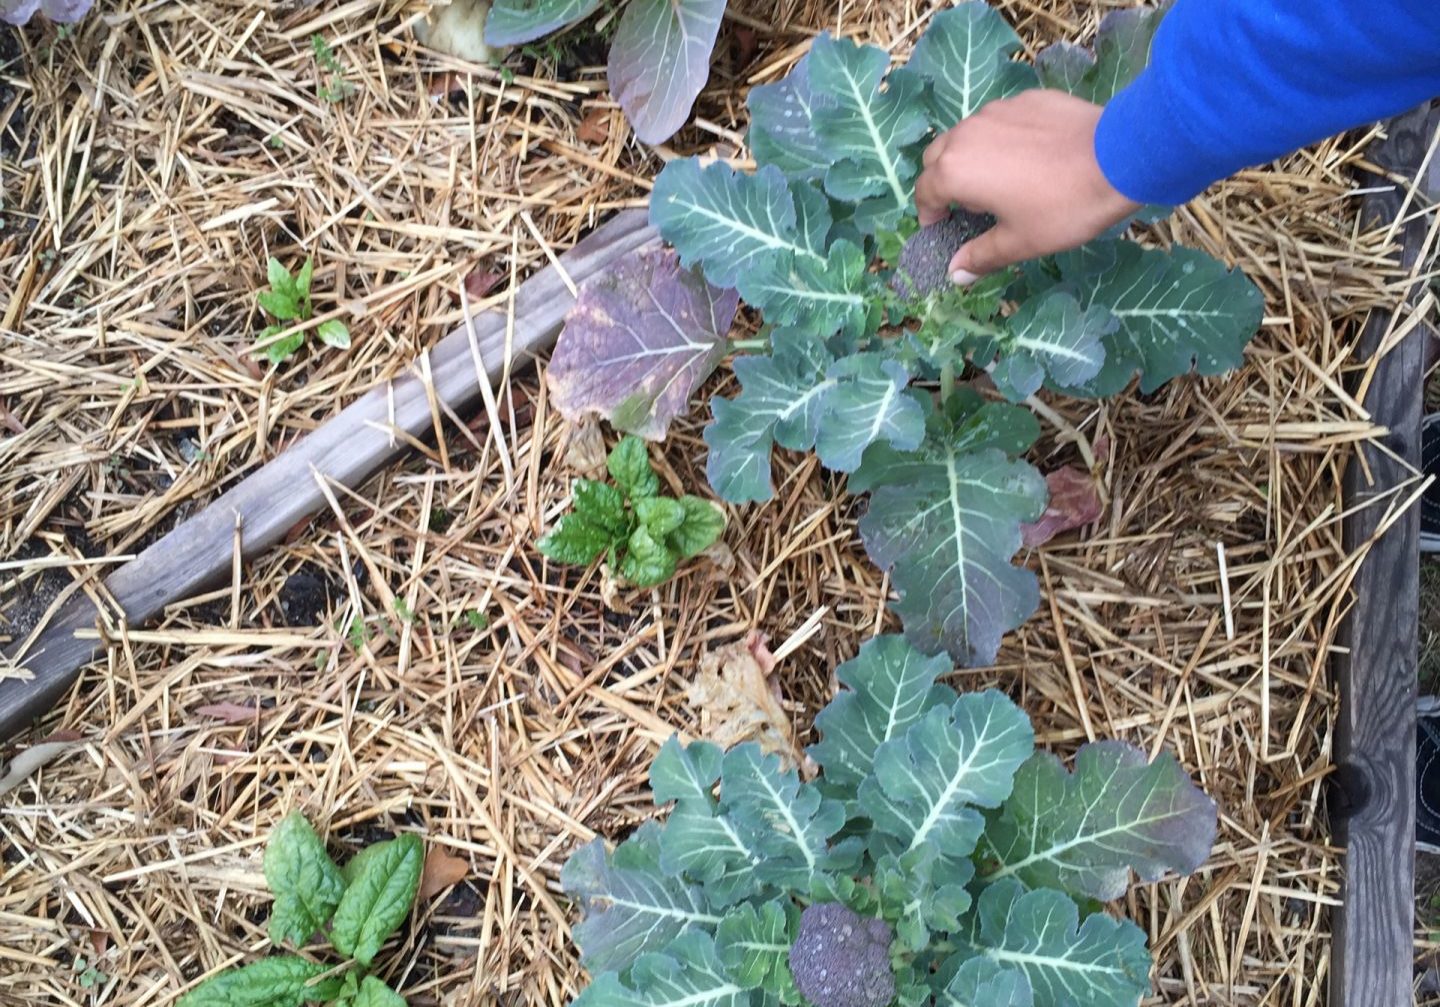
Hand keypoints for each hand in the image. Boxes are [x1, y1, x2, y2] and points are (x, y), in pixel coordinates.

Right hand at [914, 90, 1140, 283]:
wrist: (1119, 158)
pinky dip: (1003, 139)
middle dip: (944, 181)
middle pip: (937, 157)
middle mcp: (966, 133)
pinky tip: (1031, 158)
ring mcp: (997, 111)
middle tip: (971, 205)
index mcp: (954, 171)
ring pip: (968, 135)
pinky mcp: (1026, 99)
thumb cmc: (1062, 207)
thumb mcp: (1020, 242)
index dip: (930, 215)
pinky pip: (1001, 121)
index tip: (944, 228)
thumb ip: (980, 256)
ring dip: (971, 157)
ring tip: (1002, 180)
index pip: (924, 193)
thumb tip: (955, 273)